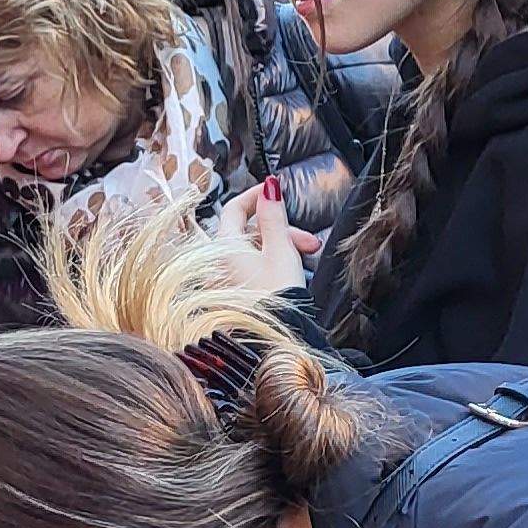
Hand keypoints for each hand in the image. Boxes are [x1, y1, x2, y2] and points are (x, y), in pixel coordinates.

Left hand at [211, 178, 319, 296]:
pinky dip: (271, 264)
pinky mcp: (234, 295)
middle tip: (308, 241)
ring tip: (308, 259)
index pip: (234, 208)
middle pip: (249, 232)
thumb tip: (269, 187)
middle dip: (281, 230)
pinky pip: (251, 269)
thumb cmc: (276, 297)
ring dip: (281, 248)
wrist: (273, 341)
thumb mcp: (281, 249)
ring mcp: (224, 280)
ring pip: (253, 251)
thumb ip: (274, 216)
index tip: (275, 190)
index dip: (256, 196)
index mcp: (225, 246)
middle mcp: (218, 262)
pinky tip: (292, 272)